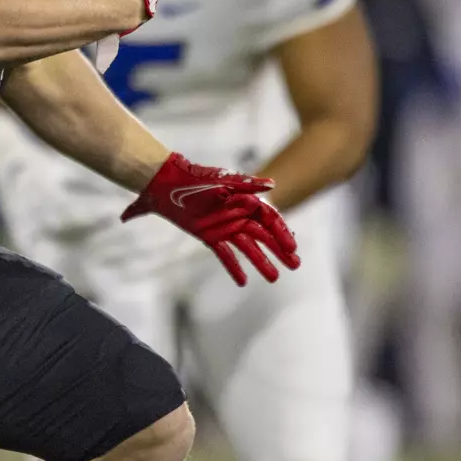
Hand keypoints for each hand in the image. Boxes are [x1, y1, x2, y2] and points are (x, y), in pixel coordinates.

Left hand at [120, 152, 299, 285]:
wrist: (166, 184)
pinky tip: (243, 282)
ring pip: (248, 247)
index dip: (282, 233)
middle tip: (294, 265)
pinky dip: (234, 267)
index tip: (292, 248)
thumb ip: (247, 184)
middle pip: (264, 235)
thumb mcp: (222, 180)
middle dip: (279, 251)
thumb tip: (272, 184)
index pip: (270, 219)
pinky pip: (225, 254)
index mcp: (245, 201)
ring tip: (274, 277)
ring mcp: (225, 227)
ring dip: (261, 262)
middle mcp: (239, 215)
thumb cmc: (195, 178)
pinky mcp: (210, 237)